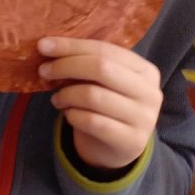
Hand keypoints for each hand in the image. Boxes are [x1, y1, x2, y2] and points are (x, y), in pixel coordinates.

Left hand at [39, 37, 161, 171]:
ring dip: (66, 95)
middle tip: (44, 71)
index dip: (72, 46)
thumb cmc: (105, 105)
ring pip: (93, 95)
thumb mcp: (100, 81)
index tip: (43, 45)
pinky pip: (91, 121)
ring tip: (57, 99)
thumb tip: (47, 45)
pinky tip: (68, 114)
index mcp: (145, 70)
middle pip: (101, 68)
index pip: (105, 49)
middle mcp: (150, 93)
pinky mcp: (132, 141)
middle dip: (66, 66)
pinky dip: (73, 115)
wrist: (116, 149)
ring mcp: (145, 118)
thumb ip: (84, 62)